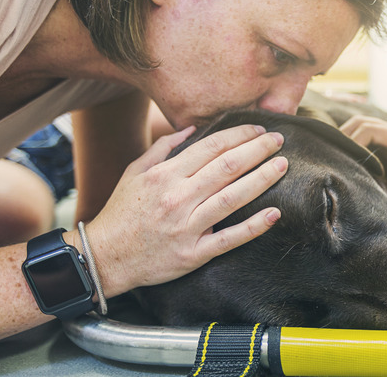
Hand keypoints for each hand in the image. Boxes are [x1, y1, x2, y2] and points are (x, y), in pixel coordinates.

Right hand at [84, 124, 286, 294]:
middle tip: (278, 140)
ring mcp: (187, 227)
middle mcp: (178, 198)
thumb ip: (163, 148)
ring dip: (261, 179)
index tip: (258, 130)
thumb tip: (192, 129)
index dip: (239, 136)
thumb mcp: (134, 172)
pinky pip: (229, 238)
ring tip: (282, 166)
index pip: (211, 148)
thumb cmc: (122, 212)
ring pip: (232, 198)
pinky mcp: (194, 254)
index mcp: (165, 176)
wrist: (104, 258)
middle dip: (257, 150)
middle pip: (227, 168)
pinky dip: (253, 226)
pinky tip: (274, 213)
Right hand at [340, 114, 386, 205]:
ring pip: (362, 121)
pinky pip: (370, 128)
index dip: (352, 142)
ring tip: (332, 152)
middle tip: (327, 155)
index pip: (369, 131)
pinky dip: (356, 134)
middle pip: (359, 122)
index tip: (344, 159)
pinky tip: (348, 149)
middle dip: (341, 135)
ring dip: (346, 133)